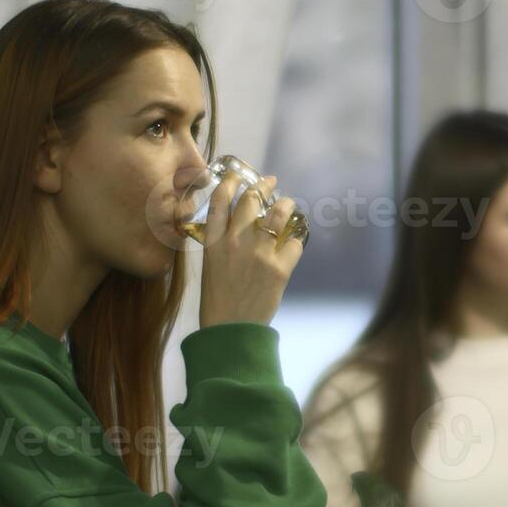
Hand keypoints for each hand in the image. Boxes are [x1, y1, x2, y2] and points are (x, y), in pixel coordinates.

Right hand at [197, 172, 304, 328]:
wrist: (231, 330)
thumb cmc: (219, 302)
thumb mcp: (211, 267)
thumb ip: (223, 244)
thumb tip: (242, 228)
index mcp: (213, 242)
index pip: (220, 201)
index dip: (231, 183)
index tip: (239, 176)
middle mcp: (235, 241)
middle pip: (252, 200)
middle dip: (263, 187)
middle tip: (271, 182)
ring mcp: (259, 253)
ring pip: (279, 214)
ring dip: (286, 206)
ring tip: (289, 205)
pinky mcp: (279, 268)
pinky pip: (294, 243)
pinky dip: (296, 240)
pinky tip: (295, 242)